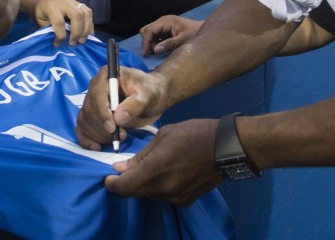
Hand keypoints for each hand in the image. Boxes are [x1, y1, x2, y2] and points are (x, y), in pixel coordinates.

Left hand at [32, 0, 92, 46]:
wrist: (45, 1)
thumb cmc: (42, 13)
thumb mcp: (41, 22)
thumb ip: (50, 30)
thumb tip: (60, 42)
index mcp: (52, 6)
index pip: (59, 21)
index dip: (60, 35)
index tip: (58, 44)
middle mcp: (65, 2)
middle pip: (77, 15)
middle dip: (77, 32)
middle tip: (74, 43)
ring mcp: (74, 2)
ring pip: (86, 13)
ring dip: (86, 29)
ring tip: (82, 40)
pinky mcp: (80, 4)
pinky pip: (89, 14)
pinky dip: (90, 26)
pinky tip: (88, 35)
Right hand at [75, 65, 167, 149]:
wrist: (153, 97)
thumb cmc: (150, 91)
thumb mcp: (148, 95)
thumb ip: (134, 104)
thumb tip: (118, 119)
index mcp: (107, 76)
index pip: (96, 94)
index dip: (102, 112)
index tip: (112, 127)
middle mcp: (95, 88)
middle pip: (88, 110)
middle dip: (102, 127)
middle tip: (122, 135)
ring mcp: (92, 103)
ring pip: (84, 121)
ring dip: (98, 135)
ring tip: (117, 139)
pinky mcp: (93, 117)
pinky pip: (82, 128)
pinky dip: (87, 139)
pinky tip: (97, 147)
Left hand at [106, 118, 222, 204]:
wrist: (226, 148)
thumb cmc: (193, 134)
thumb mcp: (162, 136)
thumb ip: (140, 156)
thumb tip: (120, 168)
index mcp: (155, 170)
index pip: (124, 188)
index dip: (112, 185)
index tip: (108, 178)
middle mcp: (164, 188)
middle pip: (135, 192)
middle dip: (128, 182)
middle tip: (126, 168)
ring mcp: (176, 197)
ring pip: (149, 194)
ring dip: (144, 183)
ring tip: (153, 165)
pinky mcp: (186, 200)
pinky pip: (164, 196)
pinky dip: (159, 186)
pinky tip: (167, 171)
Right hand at [140, 15, 203, 55]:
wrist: (204, 30)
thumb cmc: (195, 34)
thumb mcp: (183, 40)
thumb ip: (169, 44)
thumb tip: (155, 50)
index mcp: (166, 21)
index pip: (149, 30)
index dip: (146, 42)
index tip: (145, 54)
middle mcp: (163, 21)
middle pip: (146, 30)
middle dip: (147, 42)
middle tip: (154, 52)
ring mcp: (164, 25)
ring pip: (149, 33)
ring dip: (151, 43)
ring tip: (159, 51)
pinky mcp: (165, 30)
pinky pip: (155, 35)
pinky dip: (155, 43)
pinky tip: (162, 48)